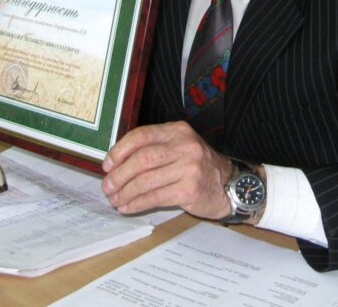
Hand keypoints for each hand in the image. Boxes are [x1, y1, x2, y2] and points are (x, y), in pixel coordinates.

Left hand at [101, 121, 233, 219]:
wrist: (230, 184)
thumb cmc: (198, 166)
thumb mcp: (180, 147)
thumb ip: (154, 148)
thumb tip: (116, 163)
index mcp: (177, 131)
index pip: (141, 136)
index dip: (120, 150)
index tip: (107, 165)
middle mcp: (184, 146)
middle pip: (142, 159)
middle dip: (120, 174)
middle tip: (107, 186)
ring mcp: (189, 168)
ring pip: (147, 180)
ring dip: (126, 192)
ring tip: (115, 199)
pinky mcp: (190, 189)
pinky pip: (156, 197)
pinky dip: (137, 203)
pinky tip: (128, 207)